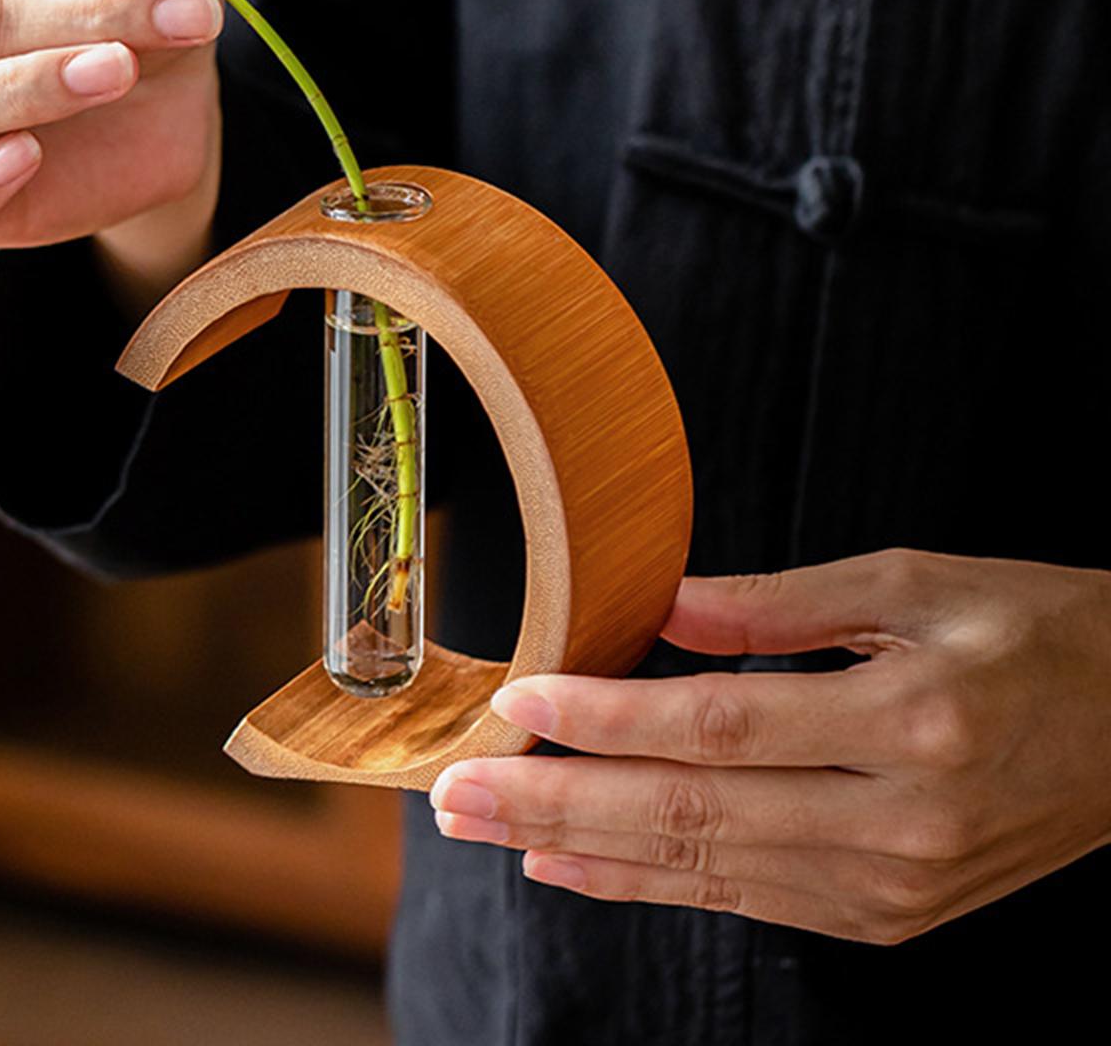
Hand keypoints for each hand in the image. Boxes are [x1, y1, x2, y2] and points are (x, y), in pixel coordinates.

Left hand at [430, 549, 1110, 943]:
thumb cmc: (1041, 635)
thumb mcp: (922, 583)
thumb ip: (784, 604)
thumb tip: (663, 606)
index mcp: (908, 721)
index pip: (719, 725)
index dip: (608, 718)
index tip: (519, 700)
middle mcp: (897, 821)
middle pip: (691, 814)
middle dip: (558, 804)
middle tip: (457, 791)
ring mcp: (895, 886)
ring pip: (706, 871)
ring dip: (583, 851)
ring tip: (489, 827)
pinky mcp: (892, 916)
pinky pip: (747, 901)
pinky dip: (650, 886)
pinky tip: (575, 870)